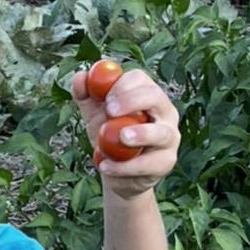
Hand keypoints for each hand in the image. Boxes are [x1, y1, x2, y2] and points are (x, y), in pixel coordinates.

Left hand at [71, 64, 179, 201]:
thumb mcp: (95, 116)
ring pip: (160, 132)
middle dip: (132, 101)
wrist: (117, 174)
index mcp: (147, 94)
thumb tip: (80, 76)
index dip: (121, 85)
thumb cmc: (110, 139)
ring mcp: (170, 136)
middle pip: (154, 96)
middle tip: (110, 111)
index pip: (139, 79)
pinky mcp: (166, 161)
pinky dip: (125, 166)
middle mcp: (164, 111)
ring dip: (141, 134)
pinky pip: (148, 163)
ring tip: (122, 138)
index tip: (104, 98)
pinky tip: (106, 166)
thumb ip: (86, 96)